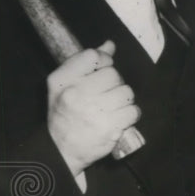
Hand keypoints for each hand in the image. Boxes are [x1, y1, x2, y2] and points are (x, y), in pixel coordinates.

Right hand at [46, 40, 140, 177]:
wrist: (61, 150)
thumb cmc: (64, 114)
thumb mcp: (64, 85)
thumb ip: (85, 63)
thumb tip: (109, 45)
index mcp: (63, 81)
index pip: (93, 56)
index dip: (104, 61)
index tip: (102, 70)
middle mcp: (77, 94)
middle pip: (113, 74)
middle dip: (115, 84)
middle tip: (107, 94)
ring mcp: (94, 112)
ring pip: (126, 92)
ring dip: (124, 100)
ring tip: (112, 107)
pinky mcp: (110, 128)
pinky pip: (133, 111)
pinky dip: (130, 115)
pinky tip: (119, 118)